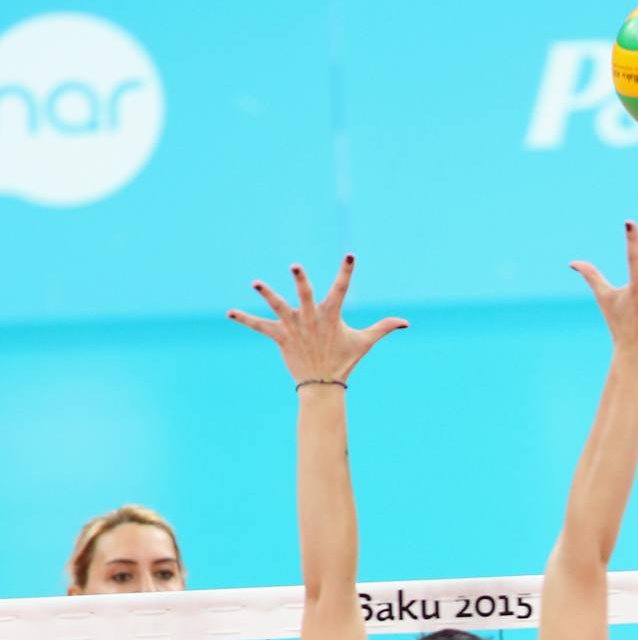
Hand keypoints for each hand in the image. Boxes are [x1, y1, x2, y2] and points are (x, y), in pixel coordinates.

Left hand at [228, 255, 407, 383]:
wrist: (323, 385)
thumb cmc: (344, 361)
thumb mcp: (365, 342)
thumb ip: (384, 328)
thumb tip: (406, 323)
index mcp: (331, 314)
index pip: (342, 288)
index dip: (346, 271)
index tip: (350, 255)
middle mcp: (311, 318)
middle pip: (305, 295)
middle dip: (300, 281)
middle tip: (295, 266)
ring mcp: (294, 327)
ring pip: (278, 307)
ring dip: (267, 294)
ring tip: (255, 283)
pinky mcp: (280, 336)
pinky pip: (259, 326)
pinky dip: (244, 319)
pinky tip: (228, 313)